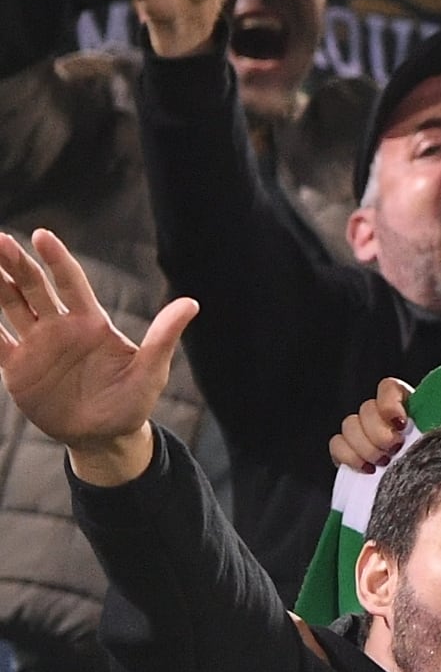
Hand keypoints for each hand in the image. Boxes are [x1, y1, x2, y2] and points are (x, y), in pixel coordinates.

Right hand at [0, 232, 189, 487]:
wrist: (105, 435)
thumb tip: (191, 303)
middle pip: (35, 287)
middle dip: (17, 264)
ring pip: (11, 306)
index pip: (71, 282)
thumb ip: (163, 337)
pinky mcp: (18, 368)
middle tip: (0, 240)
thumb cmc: (133, 401)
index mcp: (91, 322)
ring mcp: (37, 346)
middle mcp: (60, 327)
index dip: (57, 259)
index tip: (41, 235)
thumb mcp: (151, 371)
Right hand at [328, 378, 416, 475]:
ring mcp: (363, 432)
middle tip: (394, 448)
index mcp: (406, 405)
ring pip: (349, 425)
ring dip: (365, 445)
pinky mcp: (350, 452)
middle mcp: (382, 416)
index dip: (389, 403)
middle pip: (366, 409)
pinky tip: (367, 469)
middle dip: (379, 431)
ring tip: (383, 461)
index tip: (401, 423)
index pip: (388, 388)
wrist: (430, 492)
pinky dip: (348, 456)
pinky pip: (337, 444)